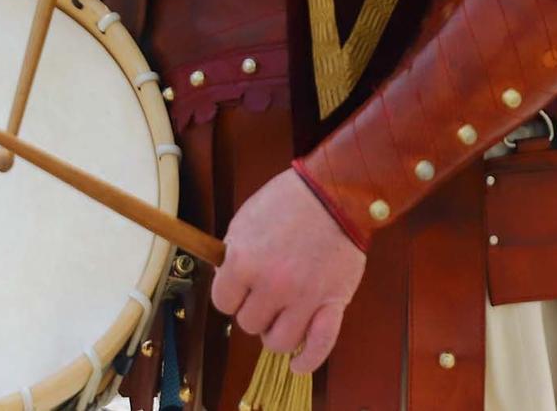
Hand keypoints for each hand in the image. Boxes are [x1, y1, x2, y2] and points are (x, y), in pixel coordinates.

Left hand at [211, 168, 365, 373]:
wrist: (334, 192)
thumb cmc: (288, 201)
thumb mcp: (245, 220)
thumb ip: (233, 255)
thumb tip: (226, 281)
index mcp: (244, 261)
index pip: (223, 302)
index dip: (231, 295)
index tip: (240, 288)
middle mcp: (272, 285)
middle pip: (249, 324)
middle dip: (254, 310)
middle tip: (264, 295)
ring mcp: (304, 297)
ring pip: (279, 342)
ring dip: (276, 333)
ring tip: (281, 317)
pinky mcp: (332, 303)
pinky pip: (319, 346)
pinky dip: (308, 361)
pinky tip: (298, 364)